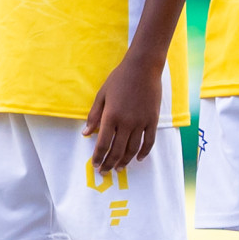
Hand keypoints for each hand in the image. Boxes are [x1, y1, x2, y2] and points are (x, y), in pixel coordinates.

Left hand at [84, 55, 162, 171]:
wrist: (143, 67)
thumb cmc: (119, 79)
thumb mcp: (102, 95)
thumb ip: (94, 116)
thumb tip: (86, 134)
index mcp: (111, 116)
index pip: (103, 144)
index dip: (98, 157)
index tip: (95, 165)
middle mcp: (126, 122)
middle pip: (117, 150)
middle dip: (109, 164)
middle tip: (105, 171)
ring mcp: (141, 122)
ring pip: (132, 149)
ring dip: (125, 161)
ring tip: (119, 168)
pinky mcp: (152, 119)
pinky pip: (149, 141)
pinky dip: (144, 152)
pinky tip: (139, 158)